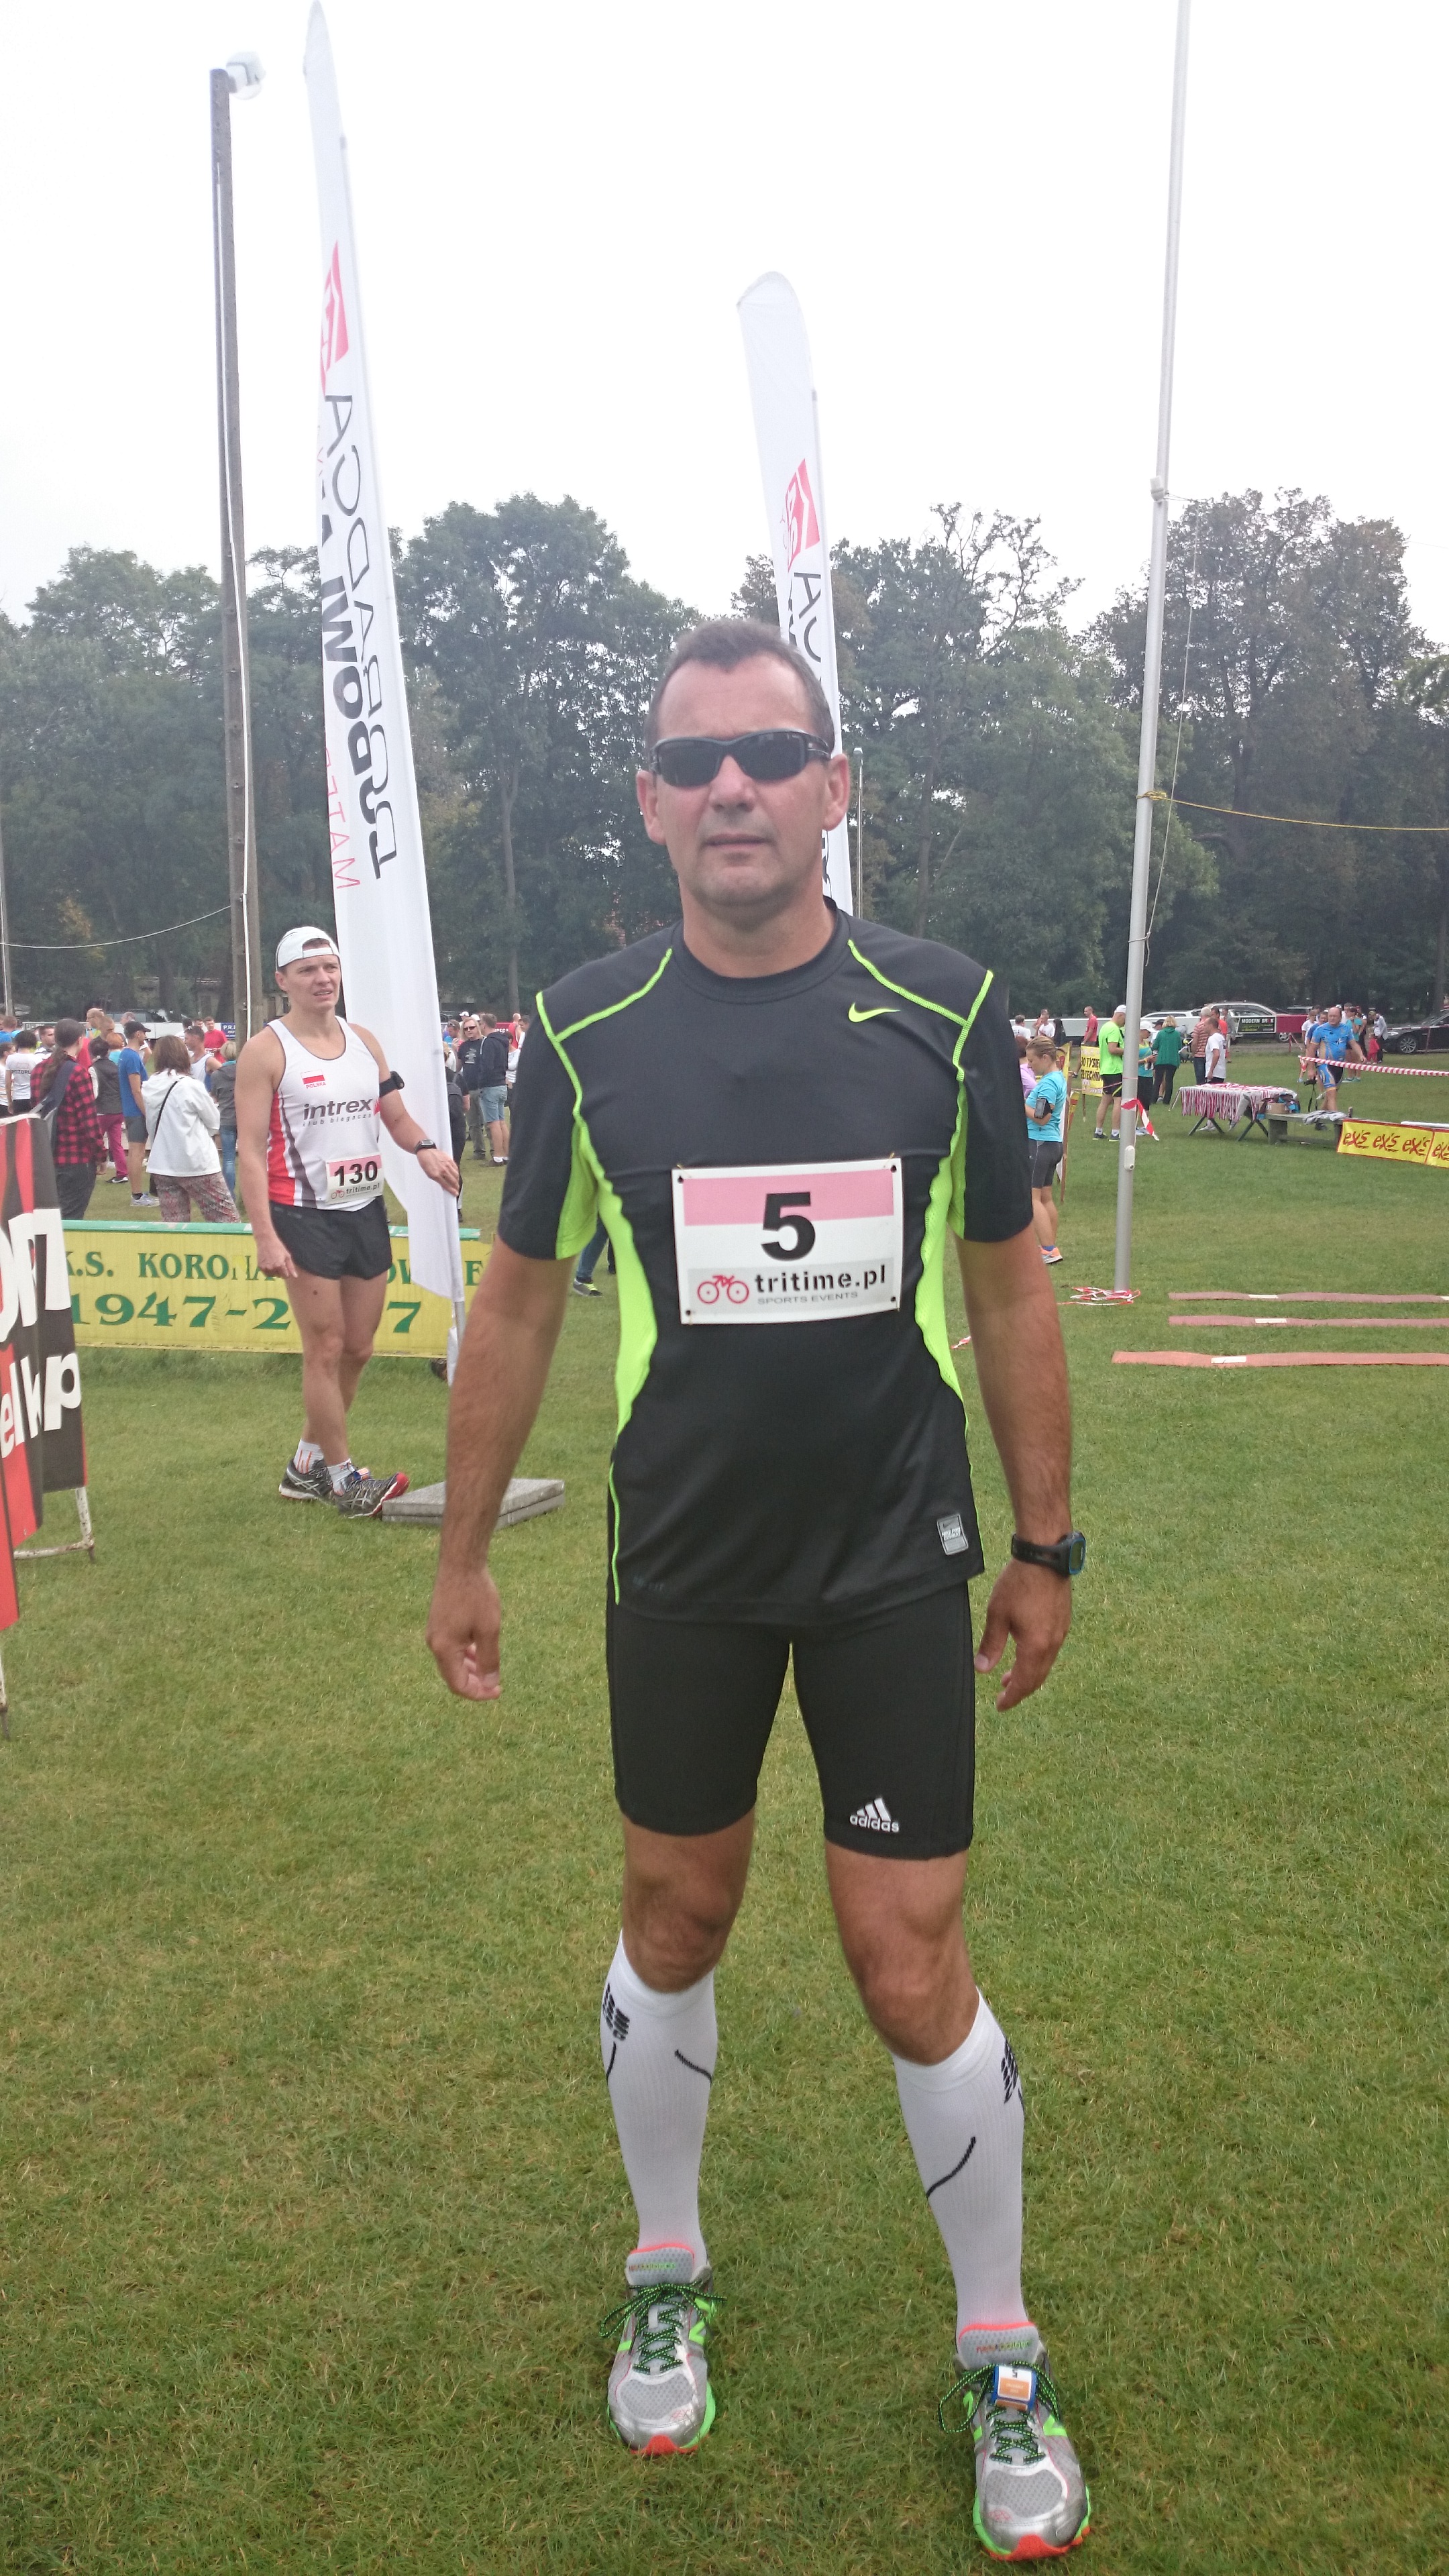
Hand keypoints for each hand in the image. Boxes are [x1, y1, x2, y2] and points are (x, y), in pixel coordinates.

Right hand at [254, 1230, 297, 1279]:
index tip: (285, 1267)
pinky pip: (265, 1273)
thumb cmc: (278, 1247)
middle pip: (278, 1276)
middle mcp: (272, 1268)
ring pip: (272, 1275)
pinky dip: (268, 1271)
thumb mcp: (287, 1256)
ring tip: (273, 1262)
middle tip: (278, 1262)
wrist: (266, 1241)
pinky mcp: (260, 1267)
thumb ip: (291, 1267)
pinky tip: (269, 1263)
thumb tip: (295, 1276)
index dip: (286, 1272)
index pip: (285, 1276)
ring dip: (274, 1272)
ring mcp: (265, 1268)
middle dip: (280, 1271)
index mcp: (280, 1266)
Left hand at [419, 1145, 460, 1197]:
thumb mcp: (429, 1174)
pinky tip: (456, 1175)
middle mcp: (442, 1170)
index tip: (455, 1193)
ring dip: (457, 1180)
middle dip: (456, 1187)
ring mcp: (447, 1164)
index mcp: (436, 1175)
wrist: (426, 1152)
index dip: (452, 1191)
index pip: (446, 1185)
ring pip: (456, 1175)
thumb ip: (438, 1180)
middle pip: (453, 1181)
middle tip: (457, 1189)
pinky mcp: (449, 1159)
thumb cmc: (426, 1163)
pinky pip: (456, 1168)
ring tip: (457, 1183)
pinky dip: (457, 1172)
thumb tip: (444, 1186)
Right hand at [427, 1559, 501, 1699]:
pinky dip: (465, 1655)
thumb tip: (490, 1685)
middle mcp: (434, 1644)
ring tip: (490, 1667)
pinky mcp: (438, 1623)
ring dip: (471, 1669)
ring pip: (452, 1662)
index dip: (478, 1693)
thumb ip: (489, 1660)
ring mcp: (434, 1633)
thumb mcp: (489, 1630)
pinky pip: (450, 1648)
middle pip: (453, 1676)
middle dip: (474, 1683)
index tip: (498, 1690)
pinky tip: (480, 1650)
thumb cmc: (476, 1595)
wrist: (460, 1563)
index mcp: (444, 1649)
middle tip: (496, 1683)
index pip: (458, 1685)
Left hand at [973, 1558, 1071, 1710]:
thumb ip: (991, 1644)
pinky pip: (1050, 1650)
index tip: (1000, 1706)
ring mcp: (1061, 1632)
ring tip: (1010, 1677)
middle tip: (1004, 1695)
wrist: (1045, 1557)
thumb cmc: (1019, 1584)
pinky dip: (1037, 1660)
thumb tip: (982, 1670)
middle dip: (1020, 1689)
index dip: (1012, 1697)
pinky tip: (1025, 1653)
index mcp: (1036, 1646)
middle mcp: (1053, 1643)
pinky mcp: (1063, 1621)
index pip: (1024, 1682)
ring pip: (1045, 1664)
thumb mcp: (997, 1614)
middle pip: (1038, 1677)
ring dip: (1028, 1674)